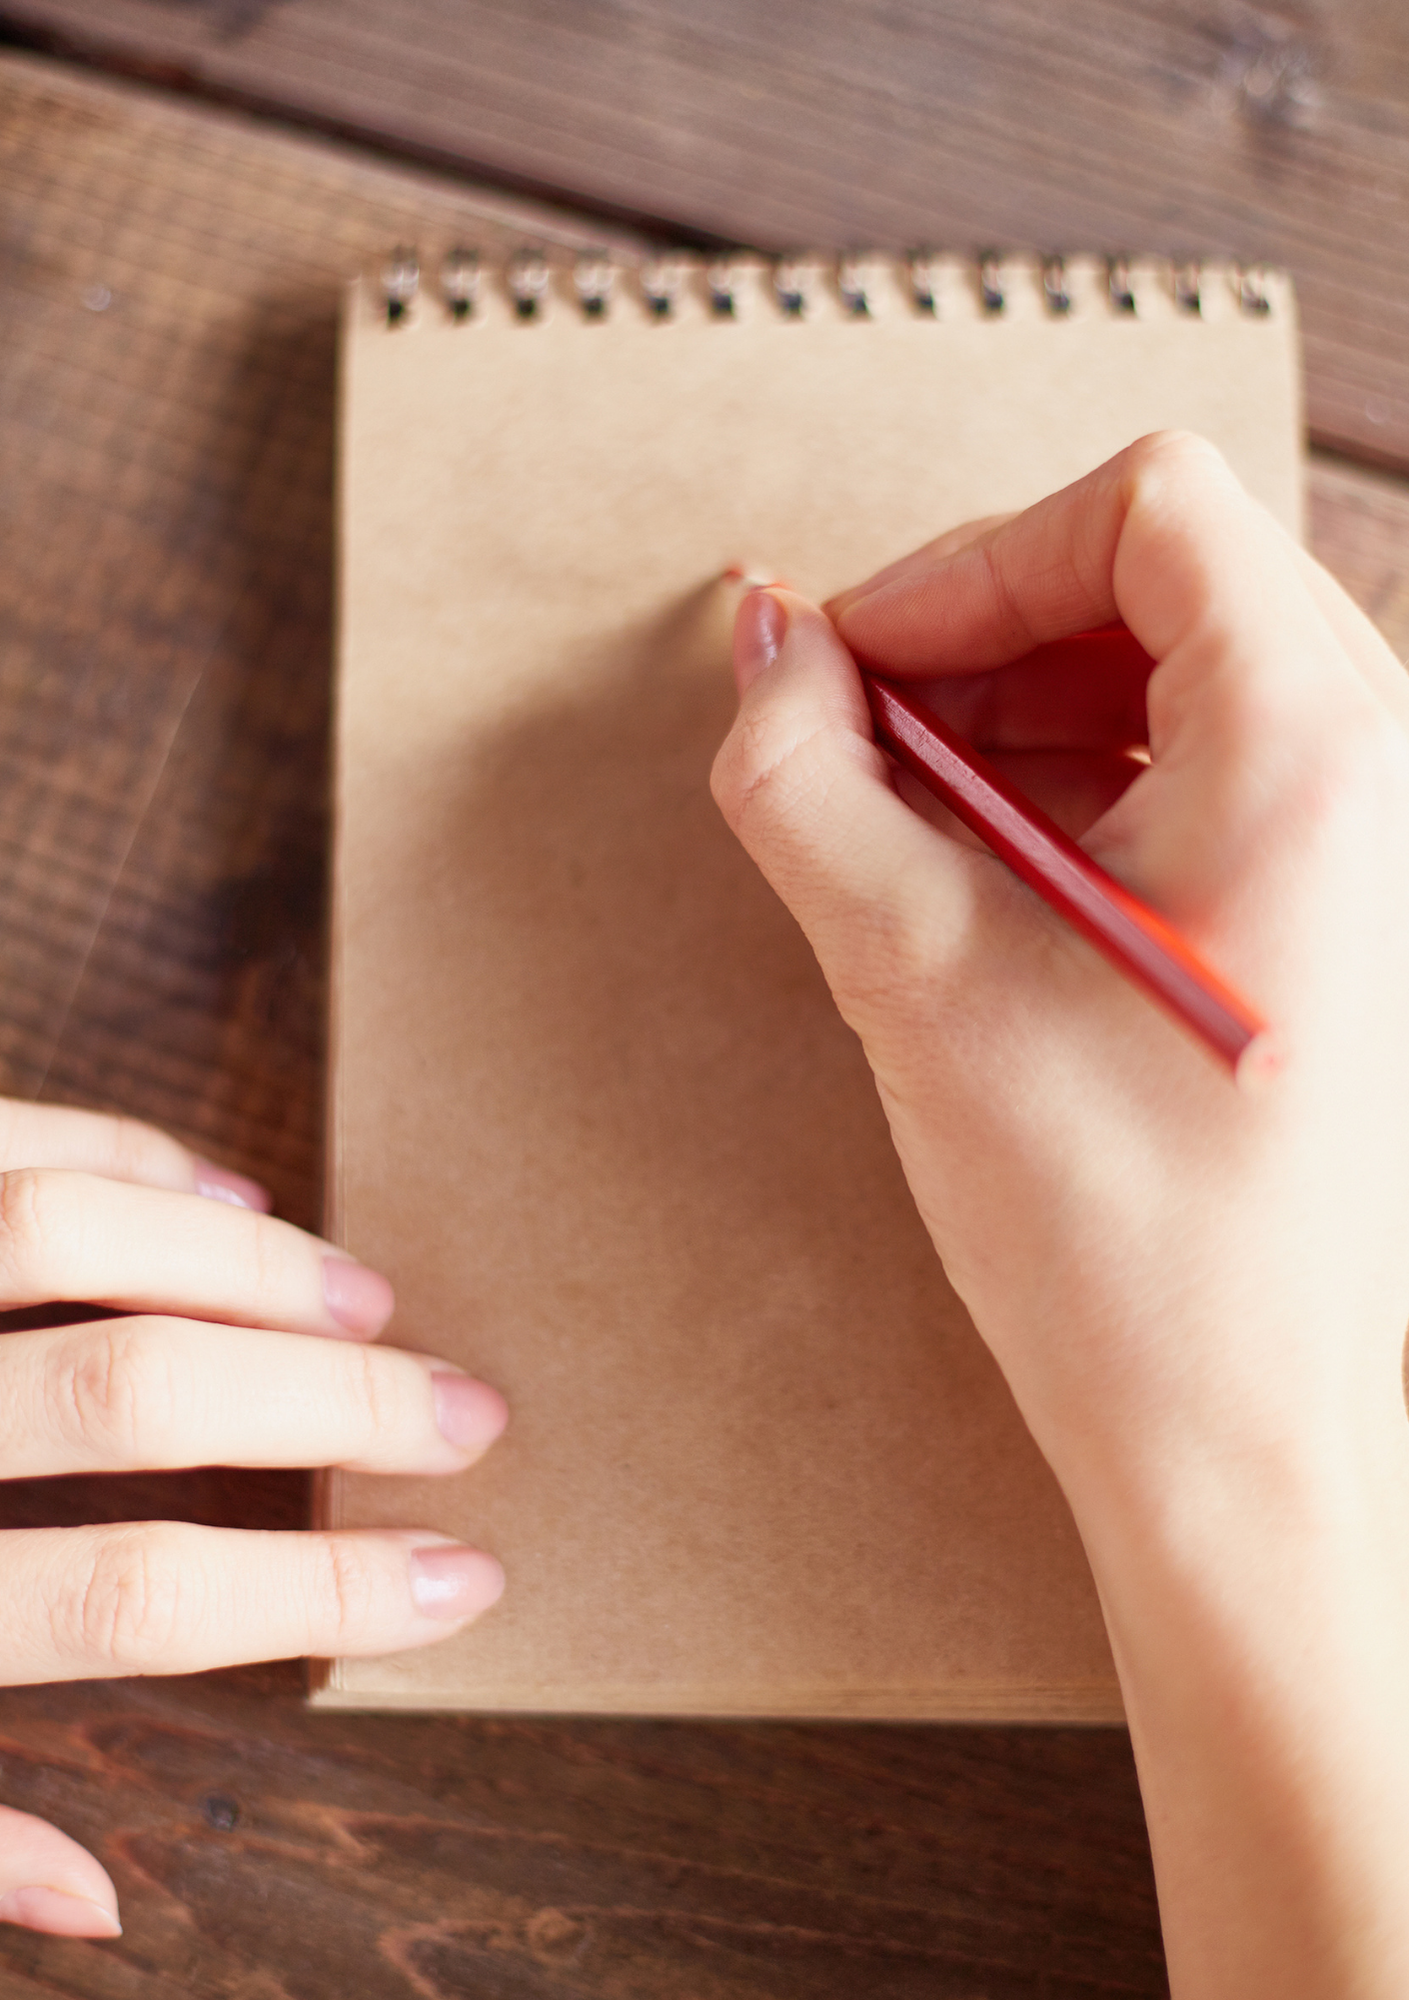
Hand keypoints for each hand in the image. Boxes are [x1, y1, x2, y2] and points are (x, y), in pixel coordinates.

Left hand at [0, 1099, 506, 1939]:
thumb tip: (109, 1907)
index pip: (134, 1601)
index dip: (323, 1590)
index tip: (466, 1577)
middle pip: (145, 1396)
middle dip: (342, 1399)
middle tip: (473, 1411)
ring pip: (79, 1238)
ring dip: (256, 1263)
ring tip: (374, 1296)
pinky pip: (6, 1137)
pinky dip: (137, 1156)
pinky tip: (232, 1195)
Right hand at [712, 433, 1408, 1996]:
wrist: (1247, 1452)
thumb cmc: (1124, 1240)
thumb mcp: (916, 979)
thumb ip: (808, 778)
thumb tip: (758, 645)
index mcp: (1318, 739)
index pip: (1140, 504)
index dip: (963, 563)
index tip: (849, 668)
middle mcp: (1384, 765)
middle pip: (1159, 582)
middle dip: (982, 645)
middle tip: (856, 753)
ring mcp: (1375, 847)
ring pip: (1177, 678)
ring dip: (1021, 724)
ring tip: (911, 842)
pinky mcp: (1341, 916)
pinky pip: (1204, 777)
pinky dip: (1079, 795)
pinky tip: (992, 896)